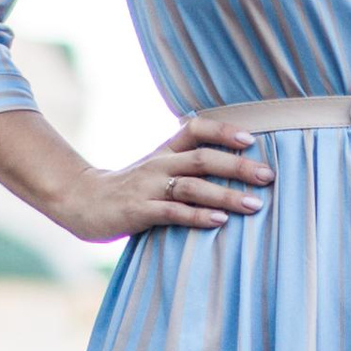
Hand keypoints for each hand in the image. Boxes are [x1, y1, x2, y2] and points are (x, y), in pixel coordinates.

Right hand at [49, 114, 272, 245]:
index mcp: (165, 151)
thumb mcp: (156, 169)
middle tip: (268, 175)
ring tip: (254, 204)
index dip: (223, 131)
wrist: (81, 203)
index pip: (196, 129)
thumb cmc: (129, 189)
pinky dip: (198, 216)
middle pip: (203, 158)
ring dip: (226, 195)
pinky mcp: (138, 211)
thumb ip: (186, 165)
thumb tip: (232, 166)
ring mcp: (148, 188)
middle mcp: (159, 164)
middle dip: (238, 166)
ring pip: (192, 186)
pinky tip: (219, 221)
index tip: (251, 139)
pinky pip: (172, 212)